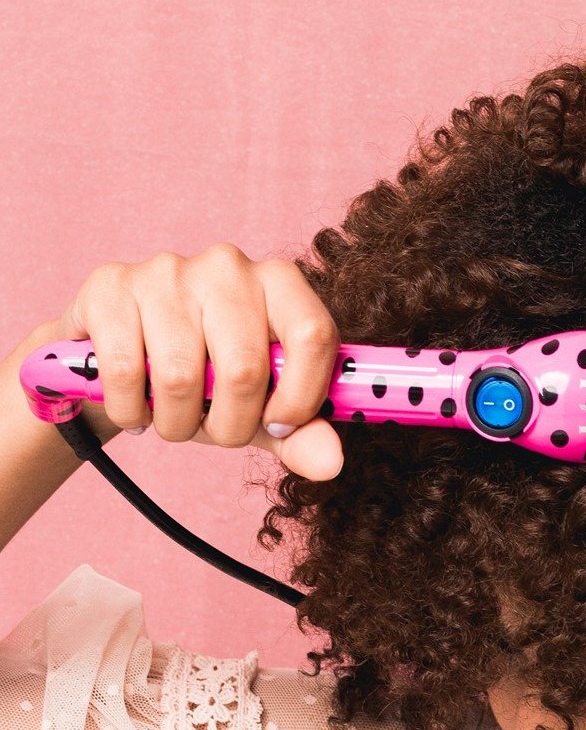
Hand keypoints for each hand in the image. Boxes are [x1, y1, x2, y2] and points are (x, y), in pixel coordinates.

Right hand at [20, 242, 344, 480]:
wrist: (123, 356)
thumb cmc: (209, 380)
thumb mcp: (263, 411)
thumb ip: (302, 435)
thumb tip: (331, 463)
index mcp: (282, 284)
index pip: (313, 335)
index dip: (299, 397)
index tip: (277, 425)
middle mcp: (229, 267)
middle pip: (245, 369)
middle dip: (230, 425)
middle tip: (215, 429)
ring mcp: (167, 271)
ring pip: (180, 376)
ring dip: (177, 424)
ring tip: (174, 418)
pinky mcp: (110, 286)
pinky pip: (124, 371)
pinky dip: (131, 410)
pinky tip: (136, 406)